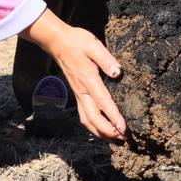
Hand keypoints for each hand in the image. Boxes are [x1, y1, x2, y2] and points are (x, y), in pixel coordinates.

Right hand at [23, 8, 125, 140]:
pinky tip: (101, 129)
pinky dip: (93, 126)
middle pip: (93, 117)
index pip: (103, 102)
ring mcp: (78, 94)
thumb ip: (106, 59)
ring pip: (87, 119)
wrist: (58, 42)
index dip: (113, 116)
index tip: (123, 128)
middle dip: (107, 131)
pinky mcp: (77, 94)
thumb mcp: (93, 45)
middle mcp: (82, 90)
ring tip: (114, 138)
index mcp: (88, 79)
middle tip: (123, 138)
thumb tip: (118, 72)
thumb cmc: (77, 42)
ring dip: (100, 131)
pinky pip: (84, 114)